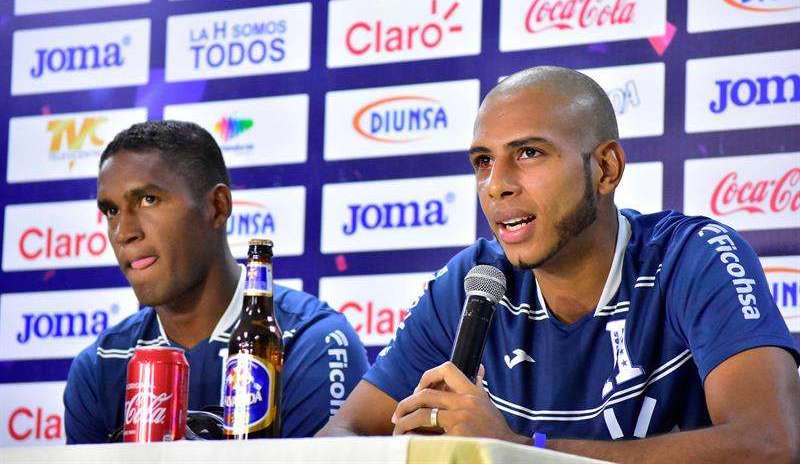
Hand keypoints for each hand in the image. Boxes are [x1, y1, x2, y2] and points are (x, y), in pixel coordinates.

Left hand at [391, 362, 525, 442]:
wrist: (506, 449)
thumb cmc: (496, 430)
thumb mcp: (487, 404)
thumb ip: (477, 388)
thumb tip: (478, 369)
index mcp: (472, 391)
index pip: (447, 369)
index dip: (427, 376)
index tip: (418, 389)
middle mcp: (466, 401)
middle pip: (426, 394)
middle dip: (406, 403)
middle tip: (398, 413)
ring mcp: (461, 418)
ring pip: (422, 414)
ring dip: (405, 422)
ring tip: (398, 429)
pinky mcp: (457, 435)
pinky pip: (427, 434)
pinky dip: (414, 437)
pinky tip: (408, 440)